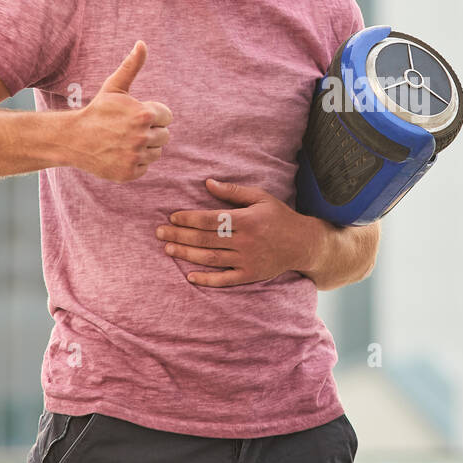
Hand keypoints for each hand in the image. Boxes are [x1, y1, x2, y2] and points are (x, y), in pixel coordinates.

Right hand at [68, 40, 172, 181]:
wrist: (73, 138)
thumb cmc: (98, 110)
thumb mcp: (115, 87)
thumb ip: (132, 66)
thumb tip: (142, 43)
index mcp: (144, 114)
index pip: (168, 117)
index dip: (153, 115)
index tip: (136, 115)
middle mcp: (142, 137)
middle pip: (165, 136)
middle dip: (150, 131)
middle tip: (128, 129)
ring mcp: (135, 156)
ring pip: (156, 153)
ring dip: (144, 148)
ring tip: (124, 140)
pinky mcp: (129, 173)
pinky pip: (145, 167)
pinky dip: (135, 162)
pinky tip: (119, 153)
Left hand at [155, 178, 325, 286]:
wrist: (303, 243)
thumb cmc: (279, 217)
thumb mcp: (260, 197)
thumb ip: (233, 191)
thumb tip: (208, 183)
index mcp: (247, 219)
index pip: (211, 219)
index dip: (189, 219)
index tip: (172, 217)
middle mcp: (246, 240)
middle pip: (206, 239)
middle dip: (180, 235)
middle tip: (159, 233)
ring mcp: (248, 259)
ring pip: (211, 258)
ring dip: (187, 254)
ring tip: (168, 249)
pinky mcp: (250, 275)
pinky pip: (225, 279)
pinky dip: (207, 279)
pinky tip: (190, 276)